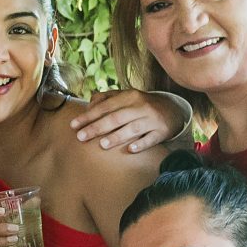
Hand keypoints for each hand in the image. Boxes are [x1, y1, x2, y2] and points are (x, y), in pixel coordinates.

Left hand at [70, 88, 191, 152]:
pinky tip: (130, 149)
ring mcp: (152, 120)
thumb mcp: (126, 97)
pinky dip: (141, 144)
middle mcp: (140, 107)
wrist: (172, 110)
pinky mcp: (161, 132)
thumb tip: (88, 104)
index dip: (89, 116)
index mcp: (129, 96)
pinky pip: (151, 139)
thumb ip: (106, 98)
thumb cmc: (141, 105)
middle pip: (116, 118)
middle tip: (81, 137)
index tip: (74, 125)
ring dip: (117, 136)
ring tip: (102, 144)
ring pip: (133, 128)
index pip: (105, 106)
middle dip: (97, 127)